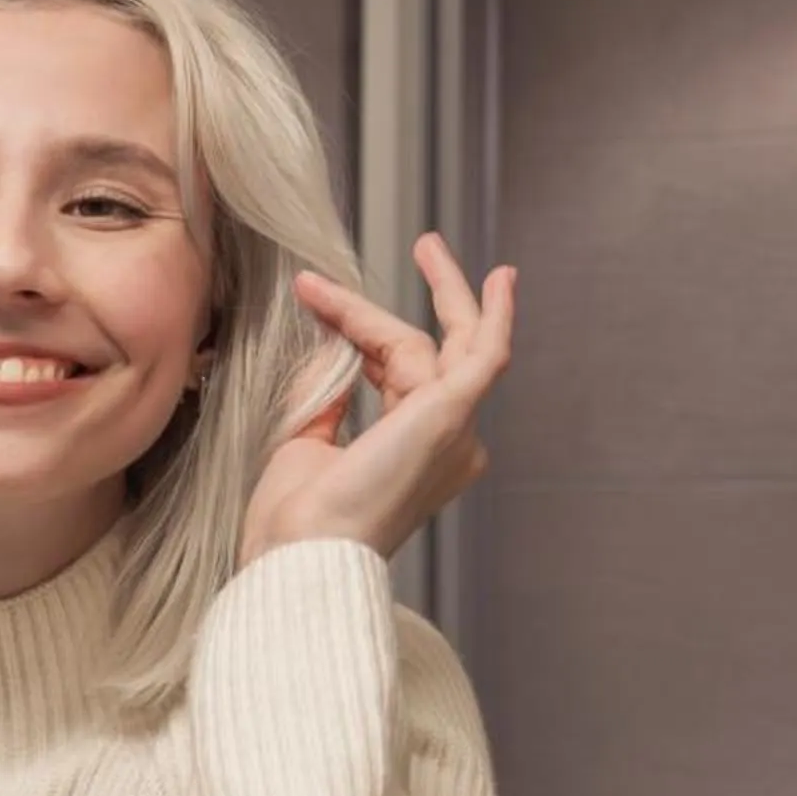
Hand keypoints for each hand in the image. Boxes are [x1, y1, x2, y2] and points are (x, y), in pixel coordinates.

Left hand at [242, 234, 514, 567]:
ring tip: (426, 244)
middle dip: (420, 302)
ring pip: (440, 344)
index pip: (395, 373)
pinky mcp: (451, 415)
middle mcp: (445, 443)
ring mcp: (454, 430)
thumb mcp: (305, 443)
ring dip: (433, 291)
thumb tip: (332, 345)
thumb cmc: (297, 519)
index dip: (357, 330)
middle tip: (424, 245)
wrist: (303, 550)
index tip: (316, 298)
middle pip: (423, 353)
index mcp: (413, 453)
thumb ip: (324, 395)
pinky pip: (484, 355)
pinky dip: (494, 315)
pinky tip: (499, 281)